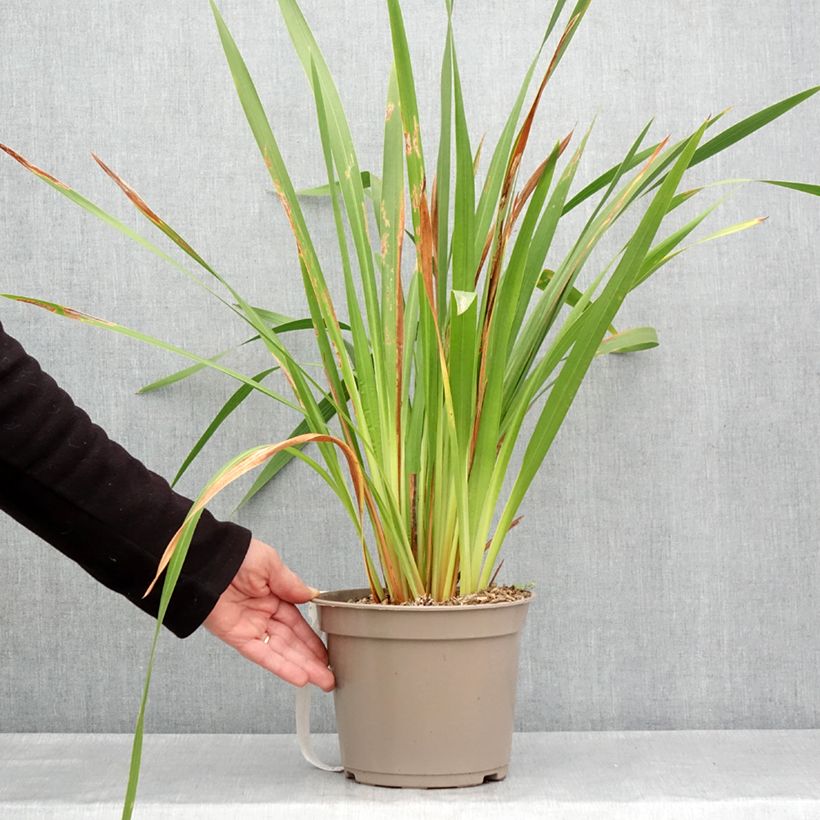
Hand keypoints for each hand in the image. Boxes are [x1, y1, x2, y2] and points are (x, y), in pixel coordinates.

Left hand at [203, 537, 333, 690]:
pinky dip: (280, 666)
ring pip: (281, 652)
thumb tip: (311, 594)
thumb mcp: (271, 564)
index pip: (298, 623)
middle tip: (329, 677)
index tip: (327, 653)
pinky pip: (261, 655)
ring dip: (302, 668)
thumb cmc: (237, 556)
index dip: (313, 640)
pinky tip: (298, 677)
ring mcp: (251, 627)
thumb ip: (291, 584)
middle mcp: (263, 614)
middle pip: (292, 642)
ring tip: (322, 682)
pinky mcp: (237, 637)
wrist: (208, 562)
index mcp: (273, 595)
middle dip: (312, 660)